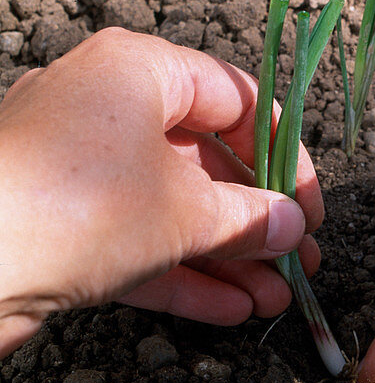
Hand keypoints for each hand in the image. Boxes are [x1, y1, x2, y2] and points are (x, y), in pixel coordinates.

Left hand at [0, 28, 323, 355]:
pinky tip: (231, 311)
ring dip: (226, 253)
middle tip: (300, 259)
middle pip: (203, 158)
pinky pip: (132, 239)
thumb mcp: (183, 211)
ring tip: (278, 298)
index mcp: (138, 71)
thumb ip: (248, 217)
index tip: (310, 204)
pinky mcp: (57, 221)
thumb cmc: (79, 205)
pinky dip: (180, 271)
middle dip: (256, 216)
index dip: (284, 152)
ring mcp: (77, 167)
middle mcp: (105, 106)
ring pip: (170, 206)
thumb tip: (292, 228)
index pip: (234, 98)